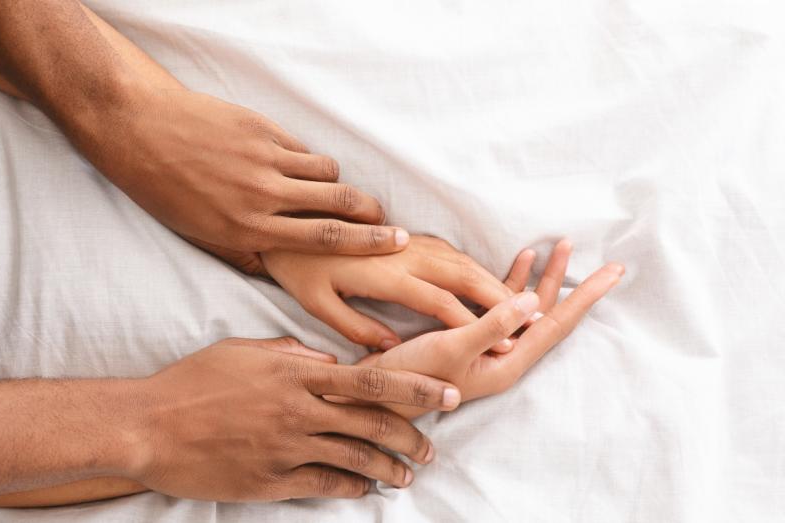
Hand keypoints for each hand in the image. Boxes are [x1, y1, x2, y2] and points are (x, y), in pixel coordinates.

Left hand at [87, 87, 408, 272]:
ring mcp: (264, 158)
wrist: (139, 131)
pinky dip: (307, 160)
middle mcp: (262, 195)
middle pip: (339, 203)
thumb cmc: (164, 190)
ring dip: (339, 184)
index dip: (367, 243)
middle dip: (373, 213)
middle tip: (389, 221)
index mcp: (248, 228)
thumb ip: (242, 252)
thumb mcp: (200, 235)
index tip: (396, 243)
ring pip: (325, 172)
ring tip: (340, 194)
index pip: (324, 239)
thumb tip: (274, 268)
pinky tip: (298, 166)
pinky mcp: (261, 129)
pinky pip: (300, 148)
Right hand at [129, 337, 461, 500]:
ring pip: (355, 460)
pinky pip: (324, 486)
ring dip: (389, 469)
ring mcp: (285, 448)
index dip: (414, 388)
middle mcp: (297, 410)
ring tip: (407, 475)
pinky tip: (365, 490)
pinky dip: (351, 488)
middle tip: (432, 446)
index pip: (370, 379)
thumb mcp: (242, 351)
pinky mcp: (270, 481)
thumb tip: (328, 361)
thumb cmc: (192, 382)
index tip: (447, 393)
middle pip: (372, 424)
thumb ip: (290, 353)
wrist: (148, 426)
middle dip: (412, 436)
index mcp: (294, 373)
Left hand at [260, 235, 526, 349]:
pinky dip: (473, 266)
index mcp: (383, 275)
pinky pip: (448, 250)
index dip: (473, 323)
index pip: (439, 301)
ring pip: (459, 258)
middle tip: (532, 318)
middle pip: (462, 274)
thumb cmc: (298, 269)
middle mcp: (402, 253)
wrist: (286, 220)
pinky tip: (487, 280)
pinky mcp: (404, 234)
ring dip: (492, 279)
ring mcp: (405, 241)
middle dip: (499, 298)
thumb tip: (394, 347)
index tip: (502, 342)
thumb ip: (357, 328)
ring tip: (521, 301)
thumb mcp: (318, 305)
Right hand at [356, 240, 623, 416]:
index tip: (615, 273)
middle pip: (548, 315)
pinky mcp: (470, 338)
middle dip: (571, 282)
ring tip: (560, 247)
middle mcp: (505, 356)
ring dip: (544, 278)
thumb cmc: (412, 376)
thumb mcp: (452, 348)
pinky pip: (502, 306)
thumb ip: (492, 325)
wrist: (376, 392)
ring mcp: (489, 348)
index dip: (586, 297)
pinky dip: (513, 281)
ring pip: (527, 308)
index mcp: (508, 363)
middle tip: (601, 259)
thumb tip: (534, 301)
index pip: (557, 325)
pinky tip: (520, 261)